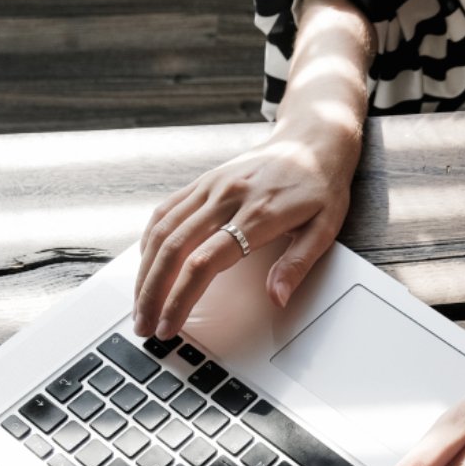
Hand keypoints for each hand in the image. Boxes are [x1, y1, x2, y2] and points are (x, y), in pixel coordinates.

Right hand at [133, 118, 358, 338]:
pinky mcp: (203, 181)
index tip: (169, 325)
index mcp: (258, 214)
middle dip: (152, 293)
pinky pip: (165, 211)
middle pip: (174, 249)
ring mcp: (211, 187)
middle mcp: (227, 198)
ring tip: (139, 304)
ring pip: (162, 230)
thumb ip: (298, 264)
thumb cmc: (321, 186)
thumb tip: (277, 298)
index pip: (205, 263)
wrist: (312, 139)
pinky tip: (146, 265)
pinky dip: (149, 240)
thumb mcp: (325, 228)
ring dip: (145, 271)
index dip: (181, 298)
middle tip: (143, 325)